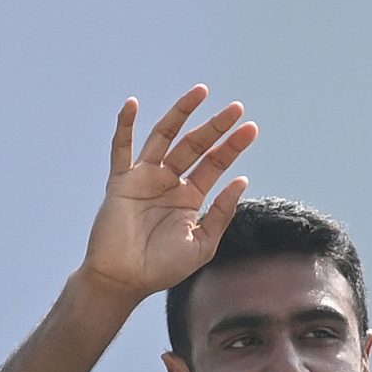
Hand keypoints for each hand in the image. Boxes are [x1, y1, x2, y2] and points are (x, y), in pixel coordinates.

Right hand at [80, 87, 255, 299]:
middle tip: (237, 108)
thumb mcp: (203, 243)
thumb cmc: (163, 267)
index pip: (215, 164)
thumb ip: (221, 213)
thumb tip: (241, 181)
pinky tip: (133, 105)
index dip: (232, 146)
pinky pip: (121, 148)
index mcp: (190, 197)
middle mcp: (169, 182)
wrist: (126, 279)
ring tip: (201, 93)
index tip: (251, 129)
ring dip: (181, 113)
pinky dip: (125, 126)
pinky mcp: (121, 181)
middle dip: (216, 127)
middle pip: (195, 145)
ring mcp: (144, 178)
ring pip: (164, 137)